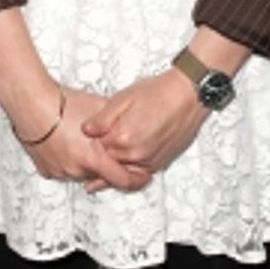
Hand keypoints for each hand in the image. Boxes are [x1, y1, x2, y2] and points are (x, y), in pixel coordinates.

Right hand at [12, 84, 151, 192]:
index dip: (135, 179)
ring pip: (82, 172)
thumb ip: (117, 122)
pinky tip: (66, 143)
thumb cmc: (62, 104)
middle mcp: (77, 168)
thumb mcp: (100, 108)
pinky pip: (63, 169)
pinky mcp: (46, 169)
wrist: (31, 103)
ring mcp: (60, 171)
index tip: (142, 176)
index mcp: (93, 157)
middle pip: (101, 174)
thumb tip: (131, 125)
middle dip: (106, 164)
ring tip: (81, 140)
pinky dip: (69, 161)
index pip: (122, 180)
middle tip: (105, 147)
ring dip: (86, 162)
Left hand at [79, 70, 206, 191]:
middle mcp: (135, 154)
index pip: (95, 149)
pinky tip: (120, 170)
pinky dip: (127, 174)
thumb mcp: (123, 98)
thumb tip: (85, 130)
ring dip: (110, 171)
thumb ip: (102, 118)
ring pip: (121, 174)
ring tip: (96, 173)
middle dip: (96, 161)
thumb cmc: (158, 93)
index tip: (81, 143)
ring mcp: (148, 161)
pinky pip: (137, 176)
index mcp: (122, 137)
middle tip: (85, 160)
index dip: (87, 146)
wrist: (188, 95)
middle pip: (106, 165)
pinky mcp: (159, 164)